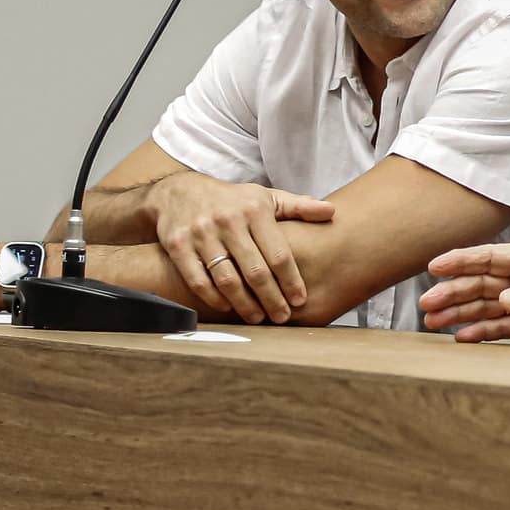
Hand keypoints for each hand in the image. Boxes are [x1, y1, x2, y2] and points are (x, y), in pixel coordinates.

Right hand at [146, 173, 333, 323]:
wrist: (178, 192)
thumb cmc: (232, 200)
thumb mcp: (265, 197)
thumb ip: (298, 207)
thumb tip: (332, 212)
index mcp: (254, 210)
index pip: (279, 253)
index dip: (291, 280)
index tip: (300, 300)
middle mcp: (227, 222)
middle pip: (255, 270)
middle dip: (271, 298)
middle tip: (282, 317)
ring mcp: (200, 234)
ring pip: (226, 278)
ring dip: (244, 303)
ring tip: (258, 318)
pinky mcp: (177, 246)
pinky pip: (197, 279)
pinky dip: (213, 297)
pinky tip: (227, 307)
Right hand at [421, 243, 509, 345]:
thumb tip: (507, 300)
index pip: (493, 257)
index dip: (463, 260)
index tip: (435, 266)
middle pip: (483, 283)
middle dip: (454, 292)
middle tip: (428, 304)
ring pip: (487, 307)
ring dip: (461, 313)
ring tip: (434, 323)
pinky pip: (501, 328)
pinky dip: (481, 332)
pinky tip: (463, 338)